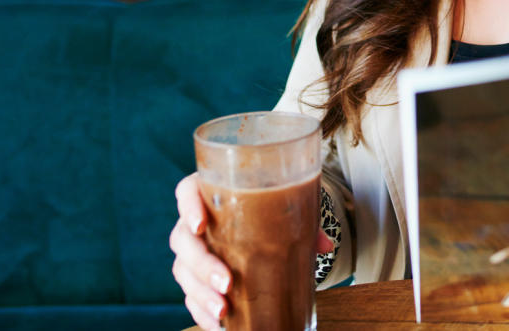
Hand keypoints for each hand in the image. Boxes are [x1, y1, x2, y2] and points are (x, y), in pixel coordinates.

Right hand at [170, 173, 335, 330]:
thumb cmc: (266, 211)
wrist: (261, 225)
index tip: (200, 225)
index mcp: (211, 194)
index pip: (188, 191)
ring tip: (223, 310)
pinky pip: (190, 296)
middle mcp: (194, 222)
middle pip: (183, 239)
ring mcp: (191, 252)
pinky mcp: (194, 278)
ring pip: (183, 271)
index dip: (188, 206)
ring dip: (201, 293)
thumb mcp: (283, 209)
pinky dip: (202, 312)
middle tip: (226, 282)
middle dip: (202, 264)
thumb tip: (325, 245)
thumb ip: (302, 222)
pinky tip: (219, 325)